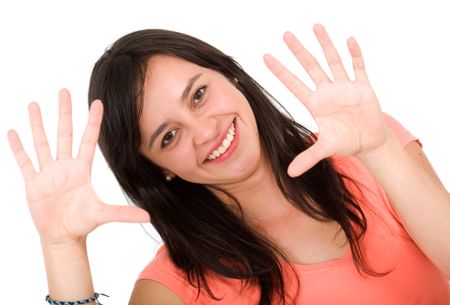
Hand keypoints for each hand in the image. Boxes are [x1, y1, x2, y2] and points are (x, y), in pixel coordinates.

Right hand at [8, 89, 148, 245]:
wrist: (62, 236)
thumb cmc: (82, 222)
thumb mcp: (103, 214)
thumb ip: (123, 213)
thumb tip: (148, 216)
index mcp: (82, 169)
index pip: (88, 139)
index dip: (93, 121)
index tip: (97, 102)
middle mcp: (65, 166)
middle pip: (64, 133)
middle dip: (64, 113)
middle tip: (64, 91)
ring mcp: (48, 172)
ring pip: (42, 142)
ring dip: (38, 124)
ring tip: (34, 104)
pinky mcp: (33, 182)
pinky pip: (24, 161)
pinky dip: (18, 147)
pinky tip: (13, 131)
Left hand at [264, 24, 388, 176]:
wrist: (370, 141)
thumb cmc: (346, 142)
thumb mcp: (326, 149)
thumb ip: (308, 158)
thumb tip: (290, 174)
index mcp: (315, 104)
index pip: (293, 84)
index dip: (280, 71)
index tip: (265, 56)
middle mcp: (327, 91)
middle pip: (310, 67)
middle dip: (298, 51)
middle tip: (285, 35)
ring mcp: (345, 87)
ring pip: (332, 61)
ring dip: (325, 45)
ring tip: (316, 27)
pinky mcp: (363, 87)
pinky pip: (358, 67)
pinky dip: (354, 55)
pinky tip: (349, 40)